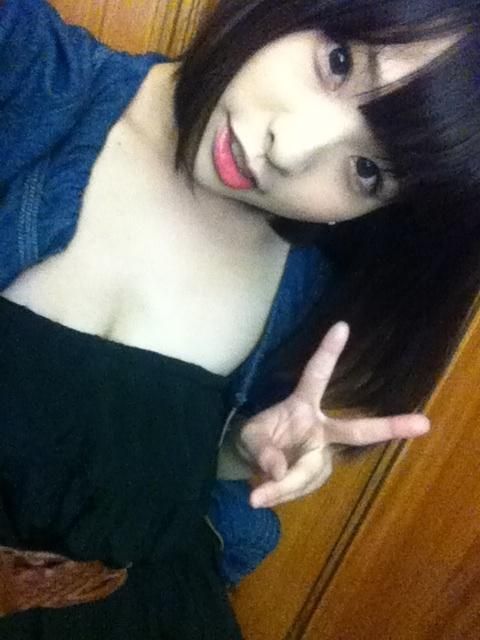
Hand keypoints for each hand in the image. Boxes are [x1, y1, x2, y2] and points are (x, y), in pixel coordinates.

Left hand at [235, 322, 429, 508]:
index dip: (328, 352)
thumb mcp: (248, 437)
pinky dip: (281, 494)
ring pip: (309, 474)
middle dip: (390, 427)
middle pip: (357, 431)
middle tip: (423, 424)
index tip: (342, 325)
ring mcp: (323, 454)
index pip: (316, 376)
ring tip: (257, 491)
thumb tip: (280, 471)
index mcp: (302, 405)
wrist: (254, 463)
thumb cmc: (256, 438)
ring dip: (282, 487)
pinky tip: (268, 493)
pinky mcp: (320, 475)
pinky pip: (301, 489)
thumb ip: (261, 450)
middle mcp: (321, 428)